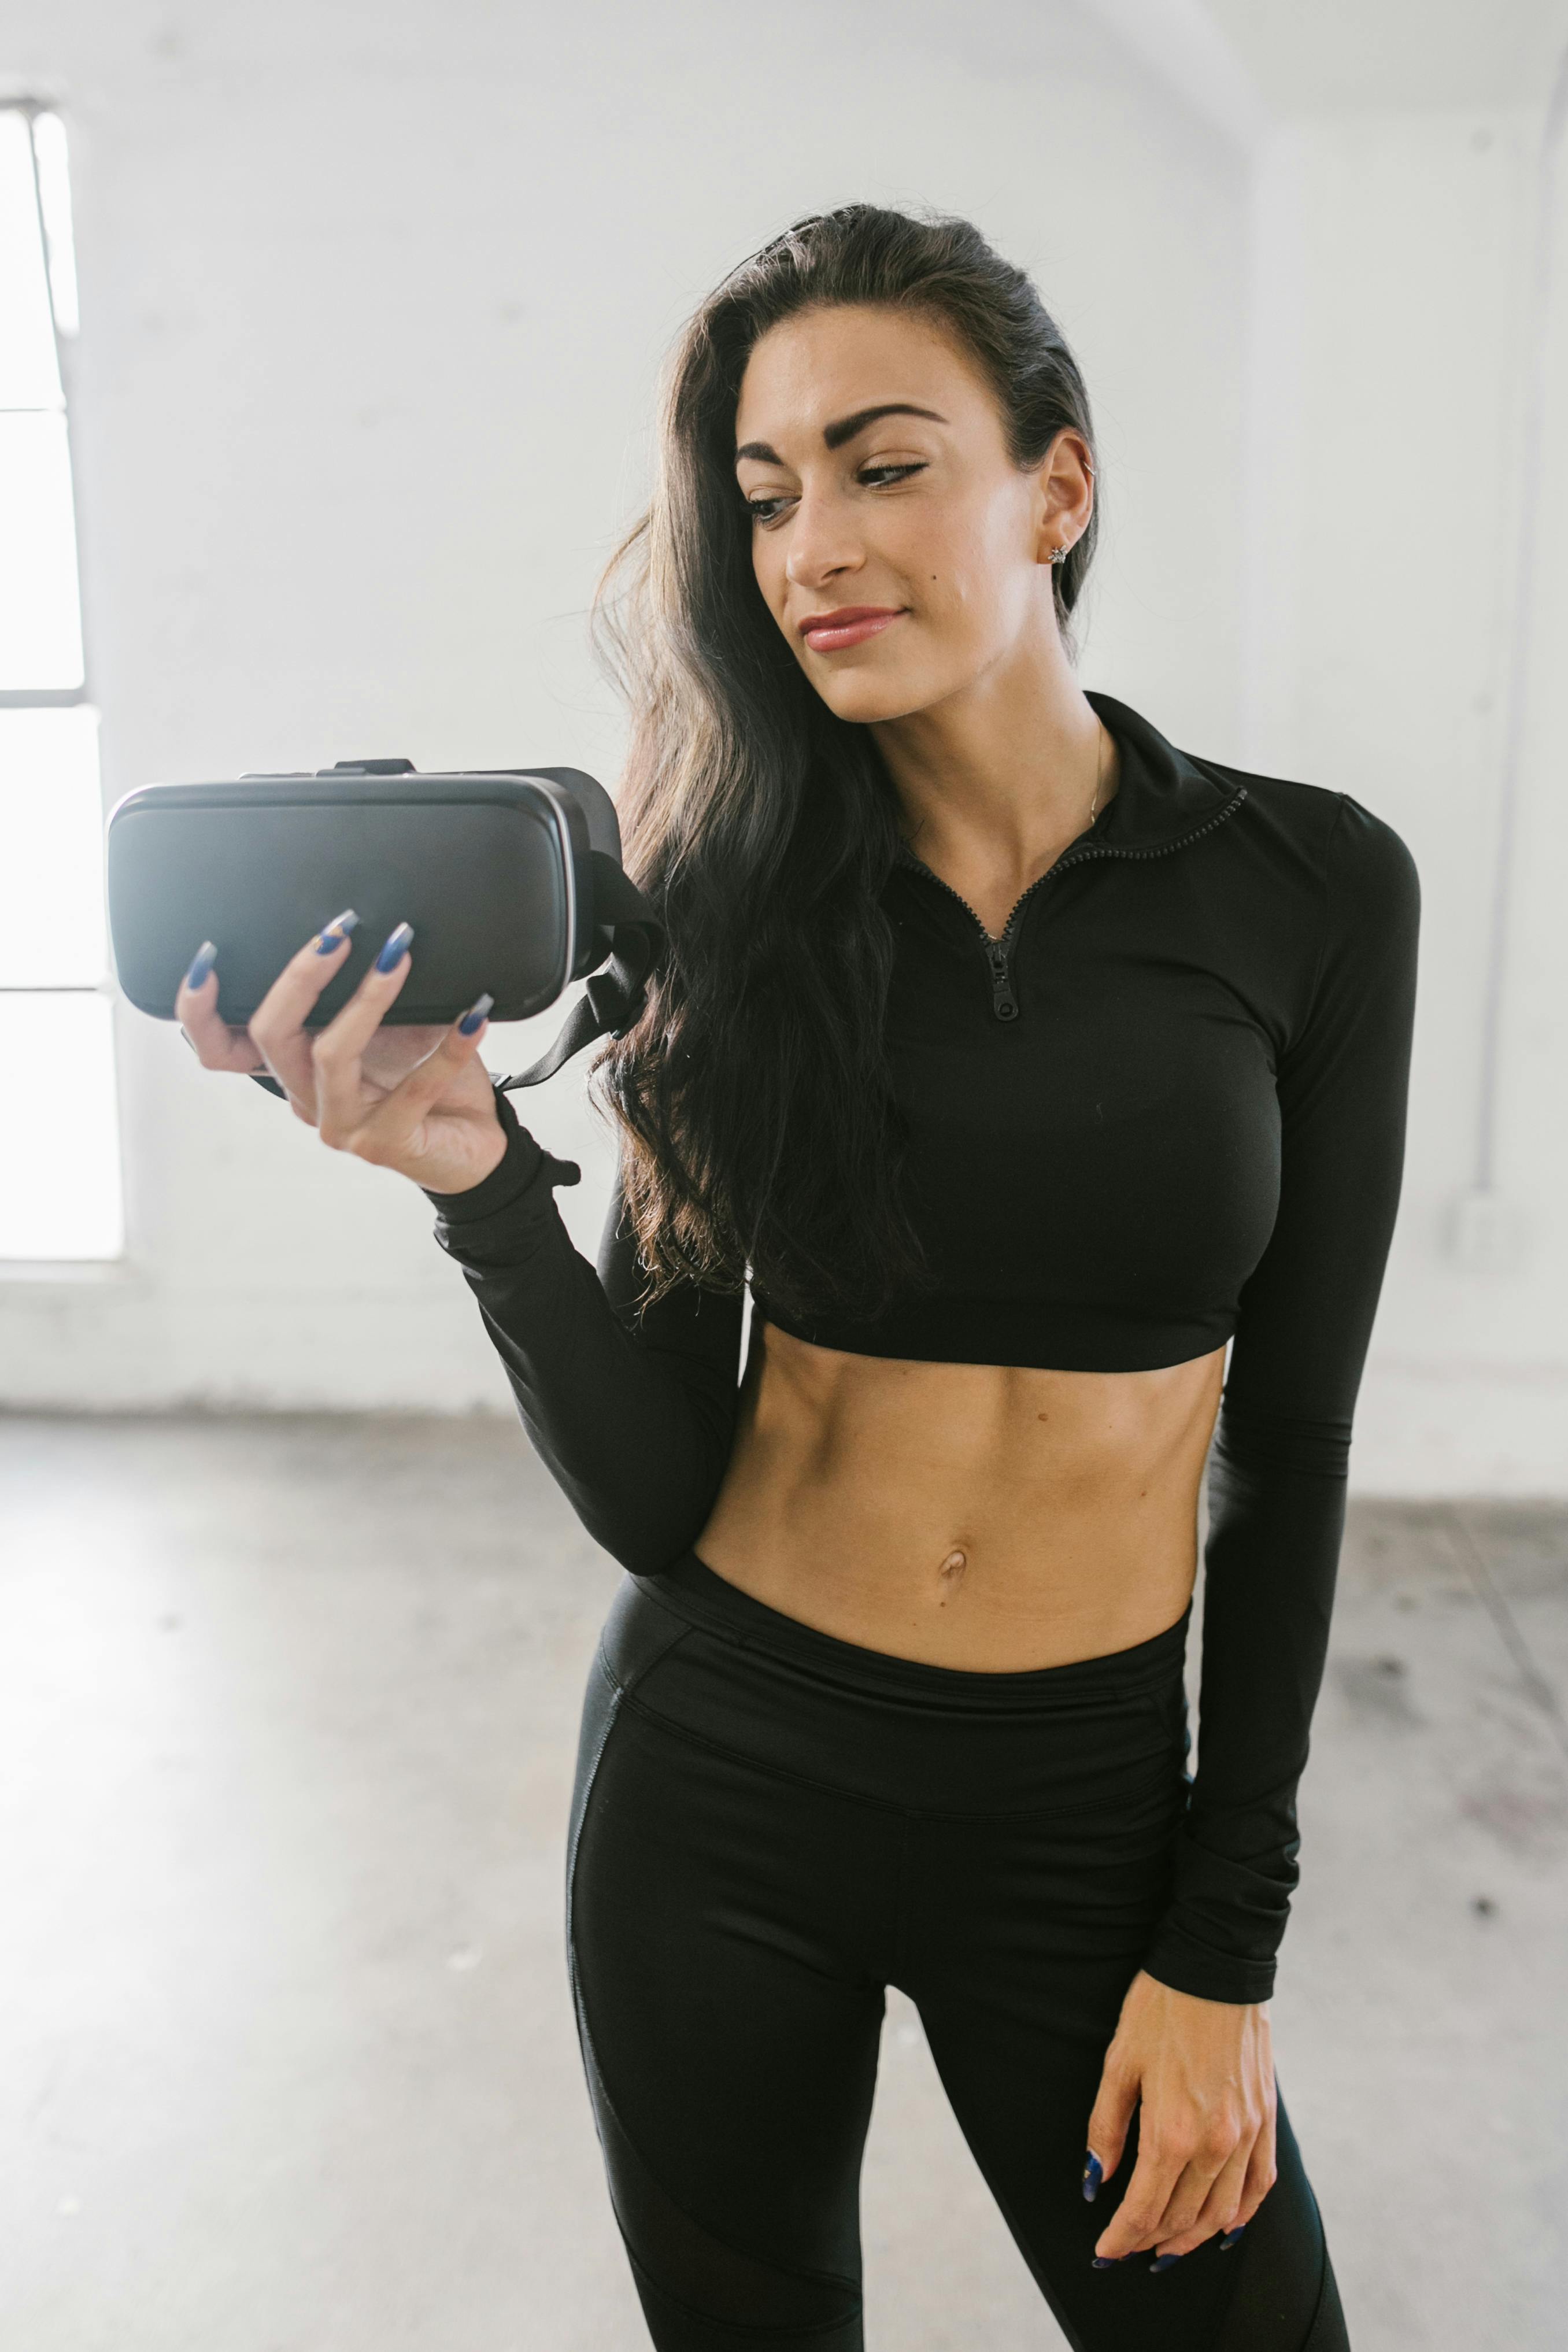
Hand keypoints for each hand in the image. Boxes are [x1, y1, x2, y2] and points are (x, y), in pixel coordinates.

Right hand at [176, 914, 508, 1195]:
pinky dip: (448, 1047)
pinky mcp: (388, 1144)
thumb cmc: (425, 1082)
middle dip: (302, 976)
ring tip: (401, 956)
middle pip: (272, 1036)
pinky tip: (474, 1015)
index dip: (198, 1011)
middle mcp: (306, 1099)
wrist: (472, 1146)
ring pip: (332, 1055)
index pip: (221, 1048)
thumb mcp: (389, 1029)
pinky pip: (414, 1088)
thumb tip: (372, 931)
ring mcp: (343, 1126)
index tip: (209, 957)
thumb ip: (362, 995)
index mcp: (294, 1070)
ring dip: (368, 998)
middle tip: (340, 931)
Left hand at [1084, 1970, 1275, 2268]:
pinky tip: (1223, 2226)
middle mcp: (1215, 2144)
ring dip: (1192, 2236)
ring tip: (1167, 2246)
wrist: (1215, 1966)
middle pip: (1181, 2216)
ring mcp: (1247, 2134)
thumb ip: (1106, 2128)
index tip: (1104, 2254)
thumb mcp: (1119, 2063)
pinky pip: (1259, 2186)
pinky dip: (1240, 2215)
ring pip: (1221, 2212)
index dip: (1120, 2237)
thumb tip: (1095, 2181)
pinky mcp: (1266, 2120)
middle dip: (1151, 2239)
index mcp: (1172, 2132)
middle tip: (1129, 2248)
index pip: (1143, 2208)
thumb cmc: (1160, 2008)